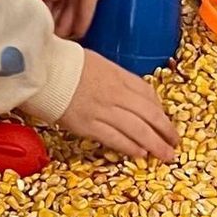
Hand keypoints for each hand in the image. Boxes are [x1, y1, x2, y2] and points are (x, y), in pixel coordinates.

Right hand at [58, 49, 178, 160]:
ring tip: (166, 155)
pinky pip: (115, 138)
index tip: (165, 121)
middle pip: (149, 114)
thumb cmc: (63, 63)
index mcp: (118, 75)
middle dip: (166, 130)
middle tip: (175, 143)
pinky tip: (141, 153)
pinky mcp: (87, 125)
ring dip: (155, 144)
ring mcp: (102, 110)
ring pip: (137, 129)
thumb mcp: (96, 61)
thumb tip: (126, 92)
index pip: (148, 94)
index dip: (160, 110)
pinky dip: (130, 147)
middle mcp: (115, 93)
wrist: (41, 68)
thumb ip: (113, 76)